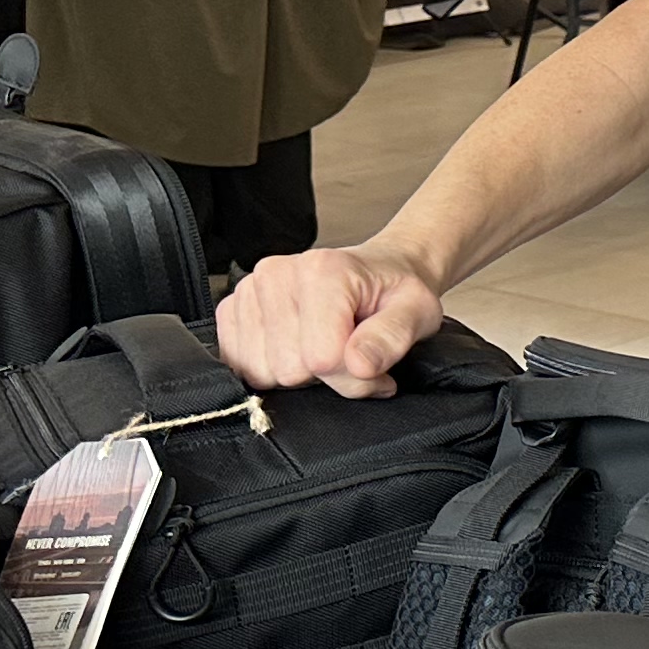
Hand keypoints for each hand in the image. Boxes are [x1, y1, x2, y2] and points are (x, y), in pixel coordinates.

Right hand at [217, 242, 444, 399]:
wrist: (378, 271)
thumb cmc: (394, 292)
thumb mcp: (416, 312)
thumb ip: (391, 338)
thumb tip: (360, 365)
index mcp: (323, 271)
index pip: (322, 358)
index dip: (352, 377)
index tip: (371, 365)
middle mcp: (277, 274)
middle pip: (288, 369)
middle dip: (324, 377)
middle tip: (347, 354)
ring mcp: (249, 290)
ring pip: (261, 373)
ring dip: (297, 374)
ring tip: (323, 348)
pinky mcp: (231, 309)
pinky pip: (239, 365)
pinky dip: (270, 367)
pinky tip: (296, 348)